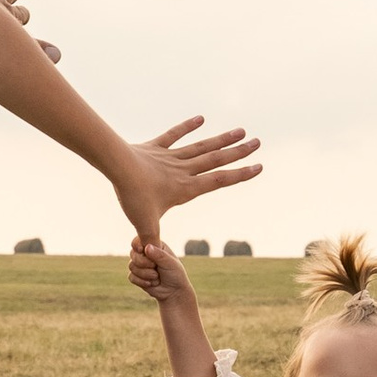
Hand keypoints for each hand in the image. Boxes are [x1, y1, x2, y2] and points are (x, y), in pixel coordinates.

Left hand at [115, 117, 261, 243]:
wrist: (118, 168)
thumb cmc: (133, 196)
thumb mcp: (145, 224)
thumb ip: (152, 241)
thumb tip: (153, 258)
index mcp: (186, 189)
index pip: (219, 181)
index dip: (240, 175)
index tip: (258, 167)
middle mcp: (183, 170)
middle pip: (216, 159)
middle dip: (238, 152)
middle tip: (257, 142)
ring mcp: (170, 157)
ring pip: (201, 146)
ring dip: (222, 138)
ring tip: (240, 130)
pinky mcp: (156, 147)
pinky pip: (174, 135)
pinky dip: (187, 126)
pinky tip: (201, 118)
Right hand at [127, 235, 191, 302]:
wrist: (174, 292)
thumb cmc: (175, 274)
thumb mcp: (170, 263)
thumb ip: (159, 255)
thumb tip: (147, 247)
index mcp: (154, 245)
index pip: (139, 240)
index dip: (137, 244)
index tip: (141, 250)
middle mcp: (145, 253)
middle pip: (133, 254)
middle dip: (143, 263)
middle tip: (155, 267)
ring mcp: (140, 265)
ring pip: (131, 266)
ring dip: (145, 274)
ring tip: (156, 277)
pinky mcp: (137, 276)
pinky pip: (131, 277)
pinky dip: (142, 282)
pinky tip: (151, 283)